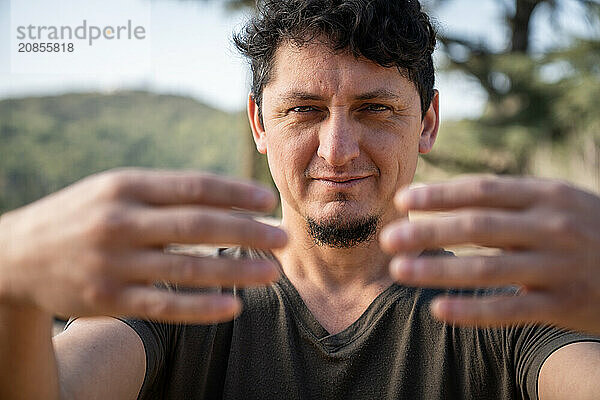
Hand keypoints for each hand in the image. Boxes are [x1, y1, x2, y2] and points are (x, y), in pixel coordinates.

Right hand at [0, 168, 286, 322]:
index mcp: (126, 186)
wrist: (17, 254)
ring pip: (187, 269)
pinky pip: (165, 305)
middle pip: (199, 226)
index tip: (269, 200)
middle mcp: (120, 221)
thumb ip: (165, 192)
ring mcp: (113, 263)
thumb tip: (225, 196)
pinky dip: (202, 308)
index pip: (195, 186)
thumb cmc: (82, 215)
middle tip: (284, 237)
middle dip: (248, 232)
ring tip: (272, 273)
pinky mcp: (108, 299)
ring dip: (237, 272)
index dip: (237, 193)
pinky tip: (234, 307)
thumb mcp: (115, 189)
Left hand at [380, 176, 599, 334]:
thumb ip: (509, 199)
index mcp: (547, 195)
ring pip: (487, 269)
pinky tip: (438, 310)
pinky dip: (472, 311)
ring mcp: (559, 266)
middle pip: (477, 227)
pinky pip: (511, 310)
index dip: (440, 195)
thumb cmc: (588, 229)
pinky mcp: (565, 304)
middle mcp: (552, 226)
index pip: (483, 191)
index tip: (402, 200)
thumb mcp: (558, 202)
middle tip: (387, 238)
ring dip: (438, 270)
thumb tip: (447, 196)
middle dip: (428, 232)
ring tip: (399, 270)